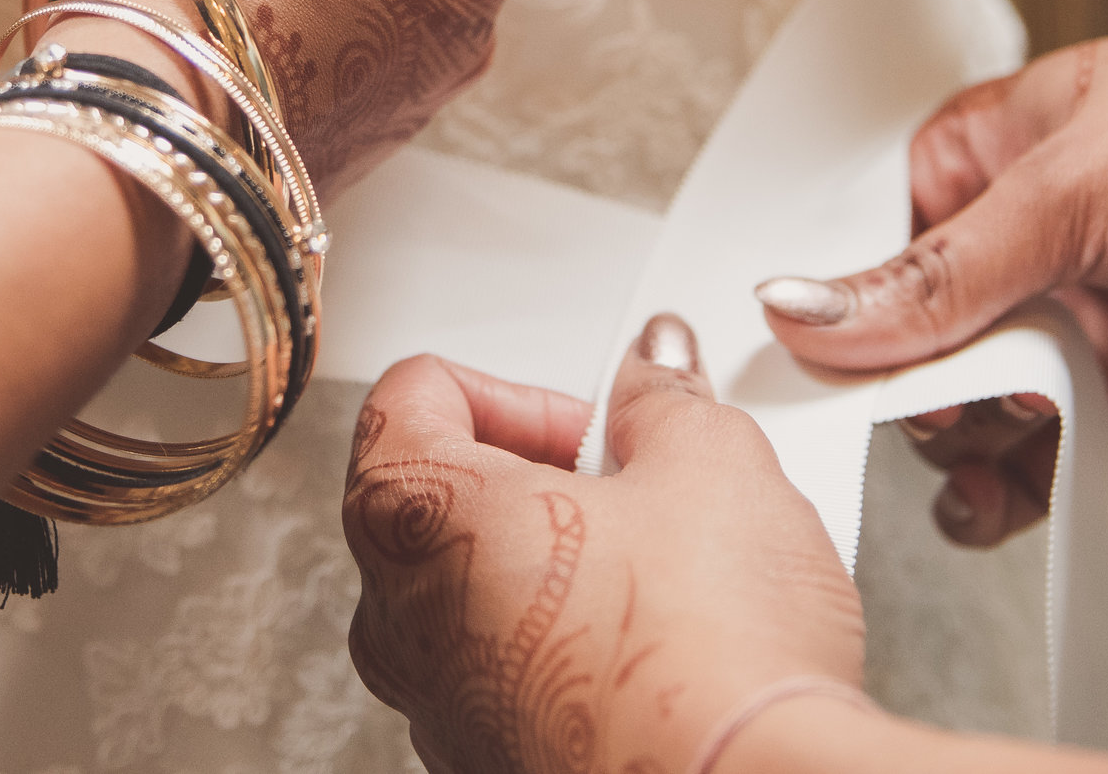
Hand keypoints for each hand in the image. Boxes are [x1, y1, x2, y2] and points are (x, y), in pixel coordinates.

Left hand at [343, 318, 867, 773]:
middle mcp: (398, 617)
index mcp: (417, 513)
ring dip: (557, 563)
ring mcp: (437, 704)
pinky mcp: (488, 764)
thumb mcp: (709, 462)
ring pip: (475, 593)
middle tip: (634, 488)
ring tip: (658, 569)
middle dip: (541, 476)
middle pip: (439, 497)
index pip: (412, 394)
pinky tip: (654, 648)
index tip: (592, 417)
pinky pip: (508, 675)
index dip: (515, 388)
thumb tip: (654, 372)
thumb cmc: (703, 652)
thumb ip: (663, 398)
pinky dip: (566, 647)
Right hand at [759, 0, 1107, 544]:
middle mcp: (1008, 254)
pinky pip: (1041, 463)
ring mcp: (1065, 331)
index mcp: (969, 165)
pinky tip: (998, 498)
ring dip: (949, 452)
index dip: (821, 314)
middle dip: (893, 393)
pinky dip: (1011, 493)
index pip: (856, 254)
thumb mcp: (1066, 186)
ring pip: (964, 417)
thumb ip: (936, 274)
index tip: (797, 366)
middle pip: (902, 349)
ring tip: (965, 456)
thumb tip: (802, 312)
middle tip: (908, 412)